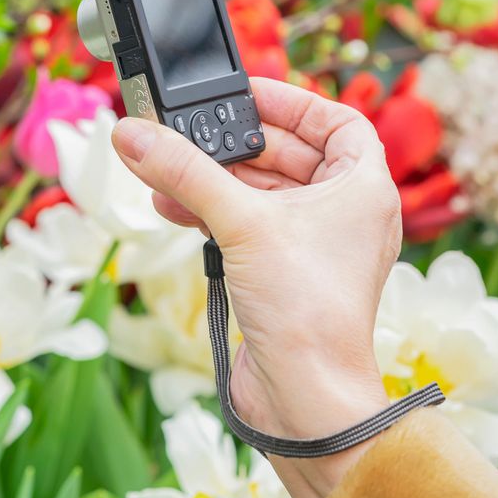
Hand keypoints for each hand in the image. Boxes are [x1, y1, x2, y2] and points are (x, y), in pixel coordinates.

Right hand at [111, 77, 400, 497]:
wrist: (307, 403)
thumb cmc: (307, 311)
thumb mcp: (241, 222)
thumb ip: (185, 172)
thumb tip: (134, 133)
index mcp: (362, 188)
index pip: (334, 120)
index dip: (290, 101)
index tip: (244, 94)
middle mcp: (345, 213)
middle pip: (288, 155)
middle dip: (234, 146)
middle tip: (189, 132)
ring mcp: (315, 247)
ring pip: (262, 193)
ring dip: (215, 181)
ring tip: (165, 171)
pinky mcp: (285, 275)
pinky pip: (248, 227)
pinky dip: (214, 213)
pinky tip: (173, 206)